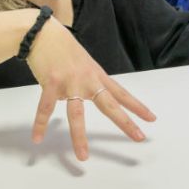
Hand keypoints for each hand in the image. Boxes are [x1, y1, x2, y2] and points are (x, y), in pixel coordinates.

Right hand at [26, 19, 155, 159]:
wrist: (43, 33)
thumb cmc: (63, 48)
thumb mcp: (84, 63)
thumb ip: (90, 80)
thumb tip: (89, 95)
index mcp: (97, 76)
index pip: (122, 93)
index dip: (137, 107)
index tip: (152, 119)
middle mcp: (87, 81)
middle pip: (109, 105)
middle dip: (125, 122)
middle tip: (139, 137)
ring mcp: (69, 83)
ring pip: (76, 115)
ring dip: (79, 137)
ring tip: (83, 156)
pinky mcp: (51, 84)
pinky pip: (45, 109)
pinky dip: (40, 124)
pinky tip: (37, 138)